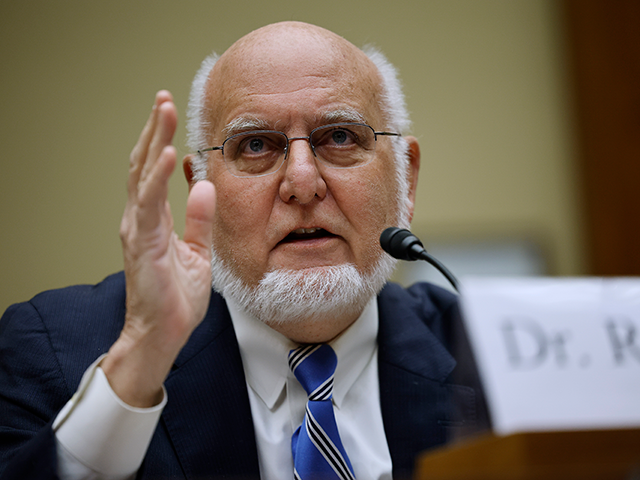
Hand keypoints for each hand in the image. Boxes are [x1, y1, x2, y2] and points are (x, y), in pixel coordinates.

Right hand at [102, 91, 214, 406]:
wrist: (163, 334)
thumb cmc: (176, 298)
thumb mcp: (197, 252)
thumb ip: (199, 219)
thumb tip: (204, 185)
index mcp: (152, 221)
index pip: (153, 172)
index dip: (160, 142)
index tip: (169, 115)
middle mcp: (140, 220)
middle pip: (143, 165)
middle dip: (154, 130)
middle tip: (163, 99)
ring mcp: (138, 230)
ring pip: (142, 176)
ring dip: (154, 141)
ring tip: (163, 111)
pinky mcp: (143, 244)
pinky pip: (150, 205)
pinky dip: (157, 178)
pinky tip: (166, 154)